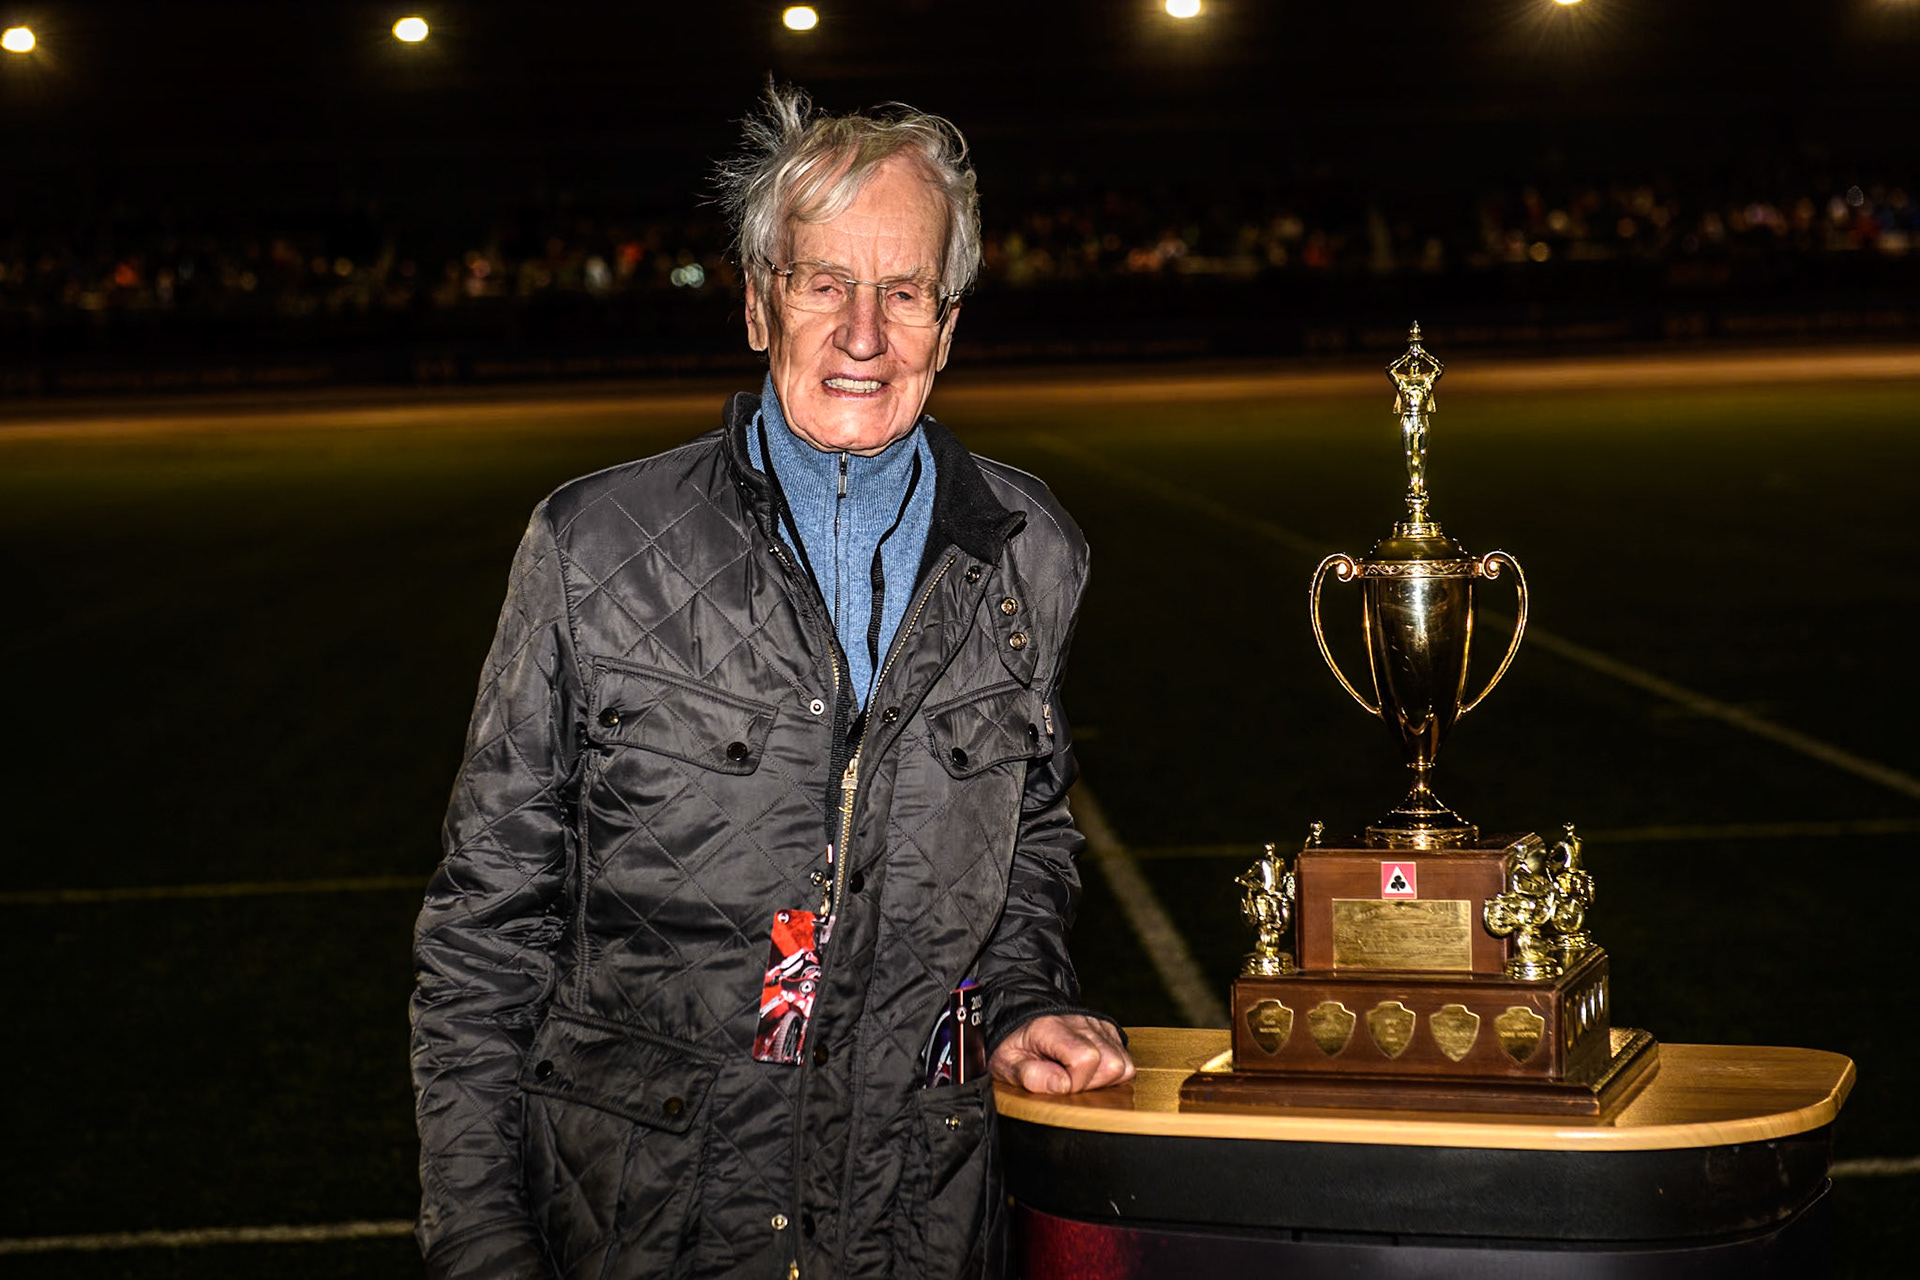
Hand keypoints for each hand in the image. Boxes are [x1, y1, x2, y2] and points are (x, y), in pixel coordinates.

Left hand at [989, 1014, 1134, 1094]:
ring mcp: (1098, 1024)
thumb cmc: (1013, 1044)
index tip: (1056, 1084)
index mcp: (1052, 1027)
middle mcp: (1081, 1021)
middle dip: (1092, 1084)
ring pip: (1124, 1065)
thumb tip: (1061, 1084)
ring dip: (1103, 1079)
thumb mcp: (1006, 1063)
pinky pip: (1125, 1061)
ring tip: (1077, 1076)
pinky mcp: (1108, 1030)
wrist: (1019, 1019)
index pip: (1086, 1058)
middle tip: (1068, 1082)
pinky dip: (1109, 1072)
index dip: (1074, 1082)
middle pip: (1112, 1064)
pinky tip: (1087, 1070)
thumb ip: (1030, 1075)